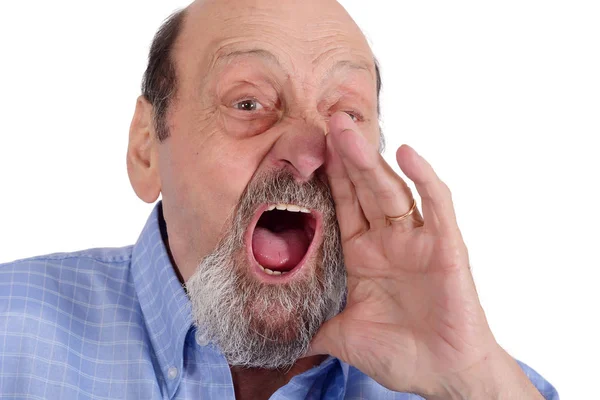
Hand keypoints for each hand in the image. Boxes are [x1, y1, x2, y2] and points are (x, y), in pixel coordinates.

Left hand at [306, 112, 540, 398]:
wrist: (444, 376)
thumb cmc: (401, 355)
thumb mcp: (343, 337)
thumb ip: (312, 328)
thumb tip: (278, 335)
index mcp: (362, 255)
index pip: (342, 205)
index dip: (327, 177)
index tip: (308, 147)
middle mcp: (388, 241)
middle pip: (363, 188)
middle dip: (345, 154)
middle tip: (326, 120)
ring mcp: (417, 240)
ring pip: (391, 190)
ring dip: (370, 159)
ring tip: (347, 128)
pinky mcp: (445, 246)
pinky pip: (436, 206)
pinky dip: (423, 178)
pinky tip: (405, 153)